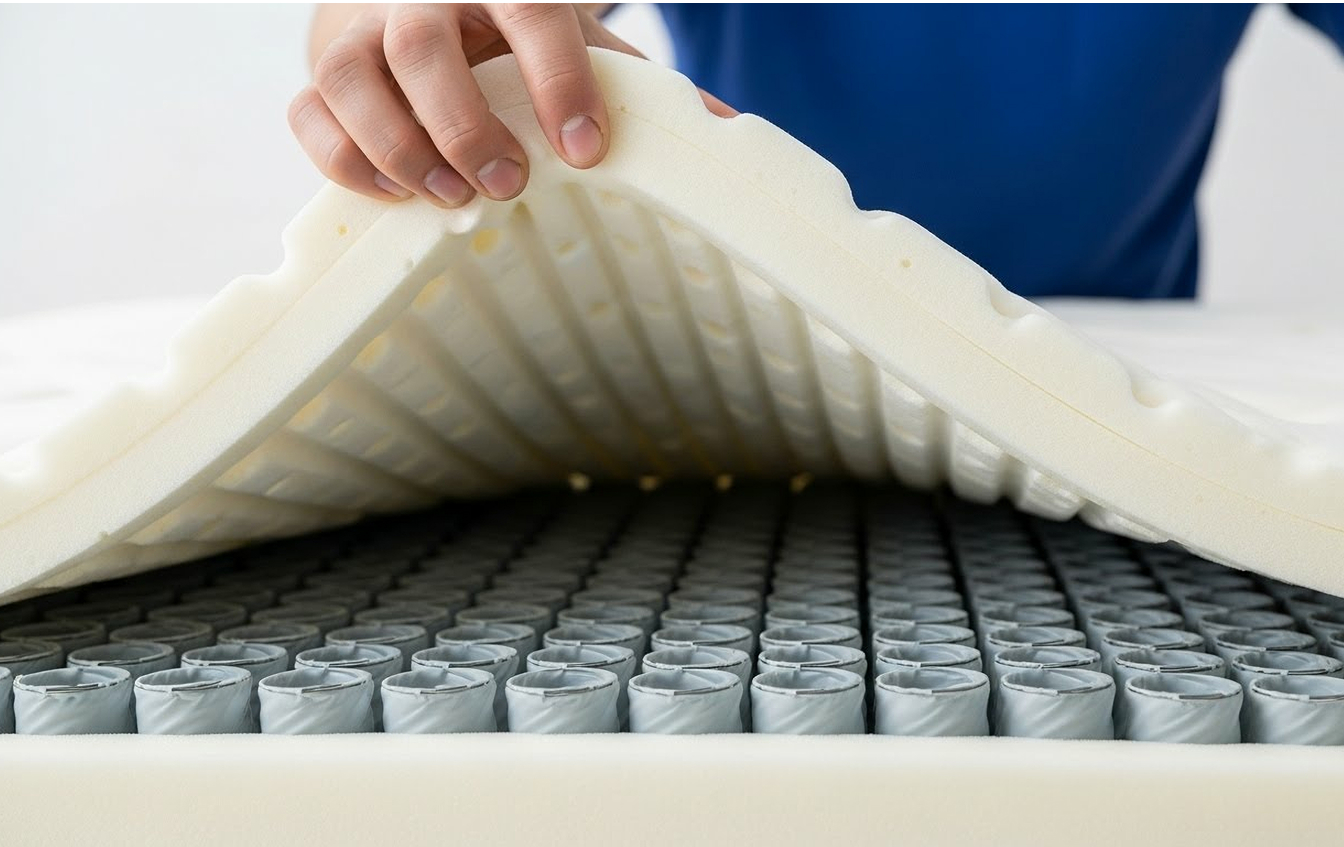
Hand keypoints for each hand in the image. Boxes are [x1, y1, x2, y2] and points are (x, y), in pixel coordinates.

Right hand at [289, 4, 734, 207]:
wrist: (426, 0)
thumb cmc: (512, 35)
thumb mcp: (578, 44)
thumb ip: (637, 85)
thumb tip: (724, 133)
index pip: (530, 11)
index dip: (557, 78)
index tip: (584, 150)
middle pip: (422, 43)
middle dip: (465, 123)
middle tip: (508, 186)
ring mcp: (360, 29)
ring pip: (349, 73)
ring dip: (396, 145)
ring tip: (448, 198)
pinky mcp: (319, 71)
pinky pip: (309, 111)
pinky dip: (343, 160)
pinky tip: (393, 196)